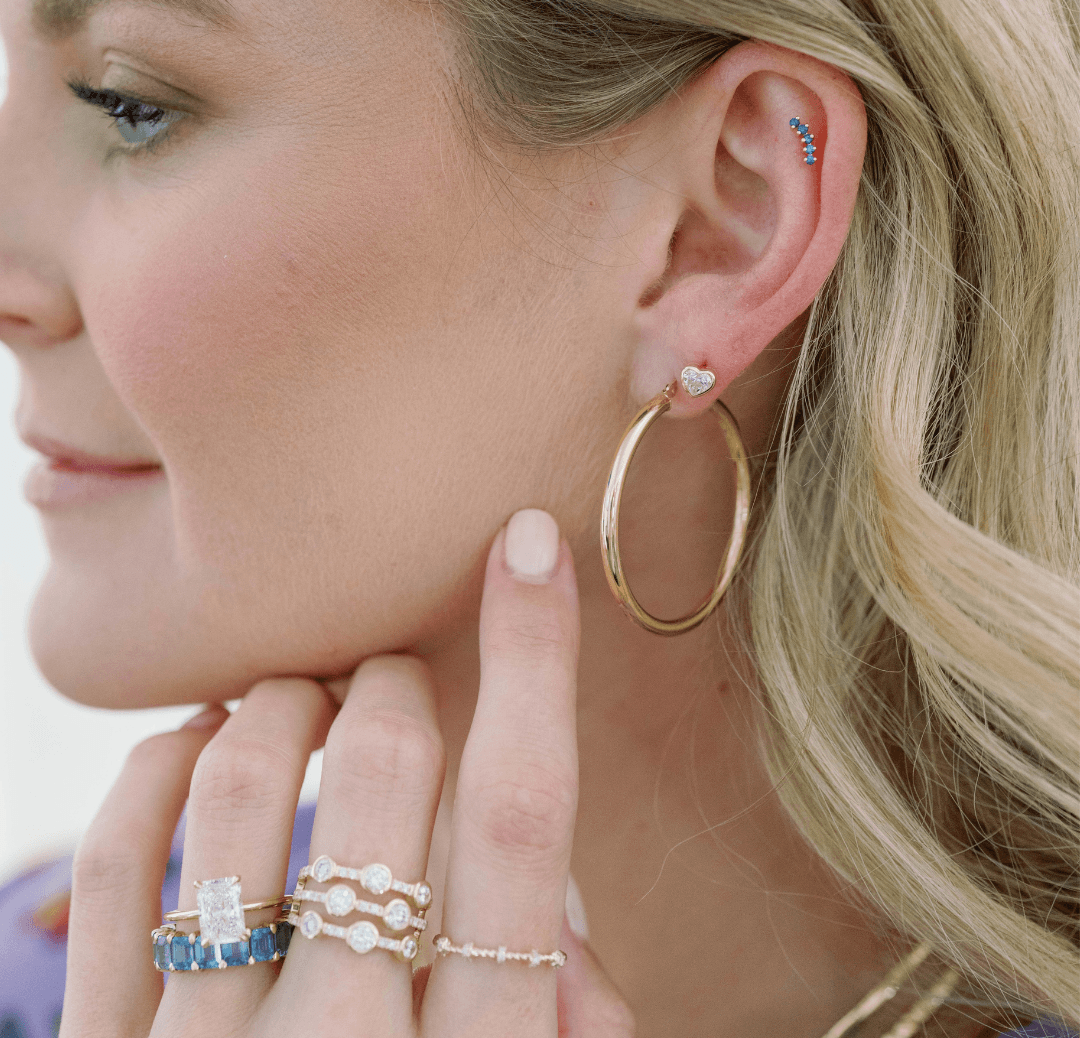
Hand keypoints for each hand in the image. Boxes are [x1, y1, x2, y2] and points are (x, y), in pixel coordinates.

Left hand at [58, 509, 634, 1037]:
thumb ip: (575, 1035)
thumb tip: (572, 925)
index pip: (528, 816)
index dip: (534, 663)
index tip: (528, 550)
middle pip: (389, 779)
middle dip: (399, 687)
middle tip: (395, 679)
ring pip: (242, 797)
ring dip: (283, 706)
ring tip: (305, 700)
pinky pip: (115, 865)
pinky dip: (159, 769)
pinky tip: (198, 745)